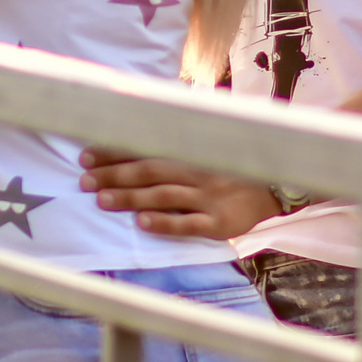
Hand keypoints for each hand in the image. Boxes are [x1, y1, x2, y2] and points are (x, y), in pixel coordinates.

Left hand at [79, 149, 282, 239]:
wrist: (278, 191)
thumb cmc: (232, 172)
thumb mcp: (206, 152)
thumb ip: (174, 148)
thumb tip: (133, 138)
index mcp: (190, 154)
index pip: (144, 150)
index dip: (114, 153)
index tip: (85, 155)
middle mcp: (196, 172)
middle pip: (149, 171)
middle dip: (113, 175)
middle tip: (83, 181)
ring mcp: (207, 197)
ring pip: (163, 195)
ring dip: (130, 197)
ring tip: (102, 200)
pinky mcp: (219, 222)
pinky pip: (188, 222)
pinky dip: (164, 222)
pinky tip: (142, 223)